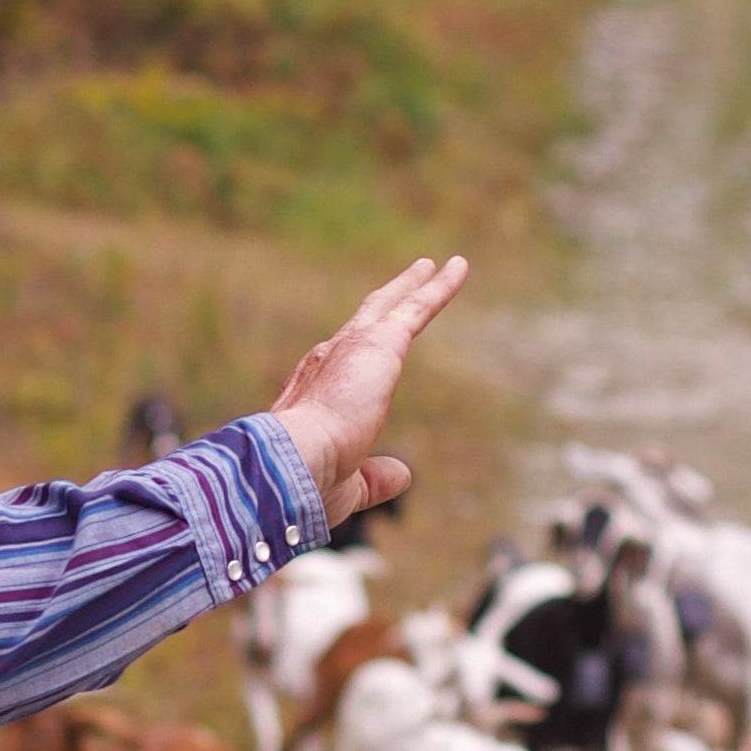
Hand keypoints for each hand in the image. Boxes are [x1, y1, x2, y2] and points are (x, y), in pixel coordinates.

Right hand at [267, 253, 467, 523]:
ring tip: (432, 266)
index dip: (359, 349)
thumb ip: (375, 477)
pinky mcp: (380, 342)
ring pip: (391, 306)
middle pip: (365, 320)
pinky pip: (417, 307)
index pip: (342, 362)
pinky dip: (439, 287)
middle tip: (408, 279)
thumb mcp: (348, 484)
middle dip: (386, 300)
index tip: (375, 337)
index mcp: (315, 392)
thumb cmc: (307, 483)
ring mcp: (352, 347)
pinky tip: (458, 268)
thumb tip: (404, 475)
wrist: (291, 462)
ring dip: (413, 285)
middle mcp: (328, 360)